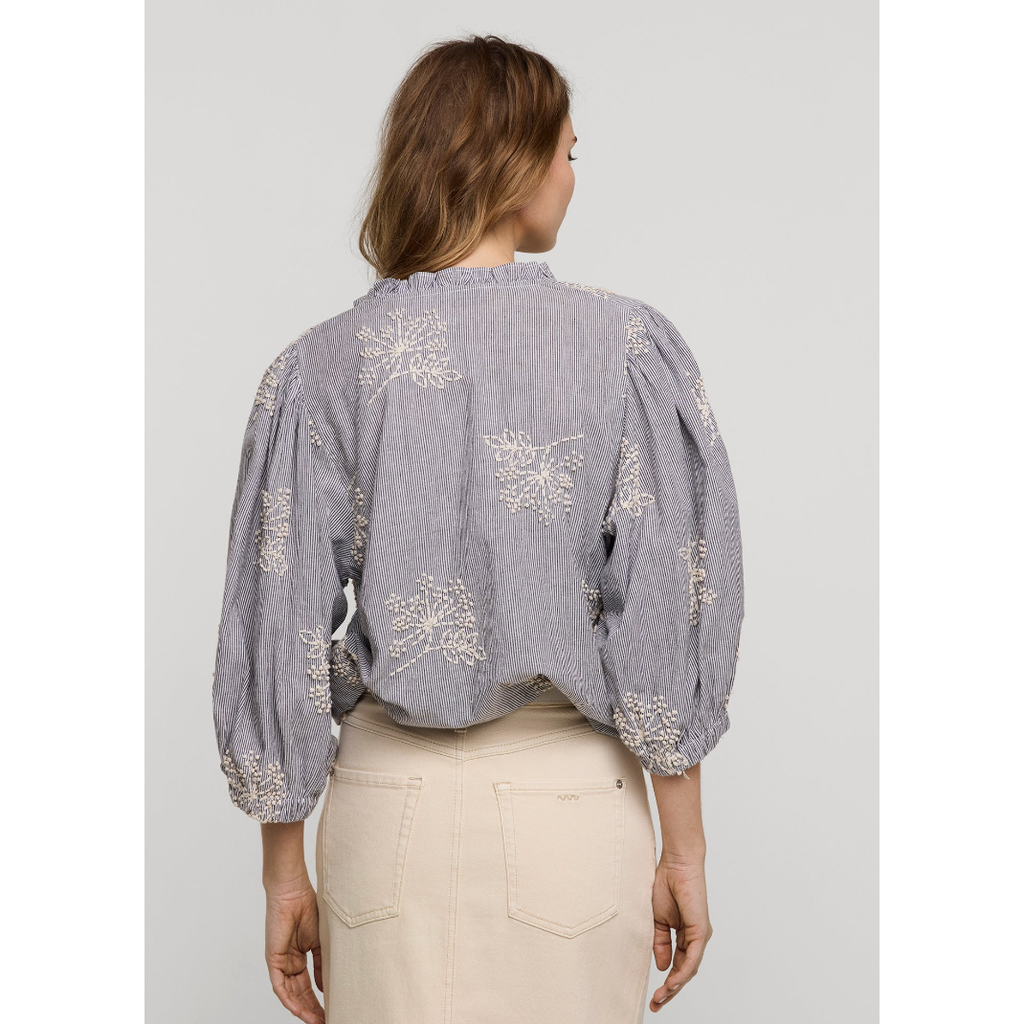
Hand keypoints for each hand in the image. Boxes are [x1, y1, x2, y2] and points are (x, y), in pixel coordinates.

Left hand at [265, 881, 324, 1023]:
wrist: (293, 891)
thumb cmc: (307, 907)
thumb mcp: (319, 940)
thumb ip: (320, 964)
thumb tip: (324, 987)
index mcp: (299, 956)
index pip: (308, 985)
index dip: (318, 999)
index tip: (330, 1010)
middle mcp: (288, 962)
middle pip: (300, 993)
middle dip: (311, 1009)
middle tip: (324, 1020)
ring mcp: (280, 961)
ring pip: (289, 993)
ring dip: (302, 1008)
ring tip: (316, 1020)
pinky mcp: (273, 959)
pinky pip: (279, 985)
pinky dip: (288, 999)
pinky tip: (298, 1010)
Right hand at [649, 854, 711, 1012]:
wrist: (676, 864)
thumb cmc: (666, 885)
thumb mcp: (658, 920)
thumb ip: (660, 943)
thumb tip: (662, 966)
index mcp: (685, 935)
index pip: (677, 965)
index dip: (666, 982)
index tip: (654, 997)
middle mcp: (695, 938)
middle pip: (684, 971)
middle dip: (670, 990)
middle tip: (656, 1004)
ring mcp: (700, 935)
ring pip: (689, 968)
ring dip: (675, 985)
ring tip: (661, 997)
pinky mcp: (701, 931)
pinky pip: (693, 958)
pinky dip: (683, 971)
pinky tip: (672, 982)